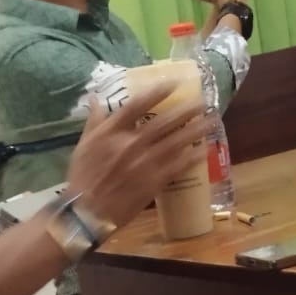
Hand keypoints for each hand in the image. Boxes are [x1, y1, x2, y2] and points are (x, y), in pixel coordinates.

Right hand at [66, 82, 203, 226]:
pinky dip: (192, 158)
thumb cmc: (83, 177)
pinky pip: (178, 167)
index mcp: (112, 131)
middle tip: (203, 102)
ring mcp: (145, 163)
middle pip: (164, 122)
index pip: (138, 104)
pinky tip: (205, 151)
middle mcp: (131, 143)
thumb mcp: (83, 144)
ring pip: (176, 142)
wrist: (87, 210)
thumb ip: (94, 121)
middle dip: (186, 110)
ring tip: (212, 122)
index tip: (174, 83)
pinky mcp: (154, 181)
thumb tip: (95, 98)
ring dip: (195, 131)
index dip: (158, 92)